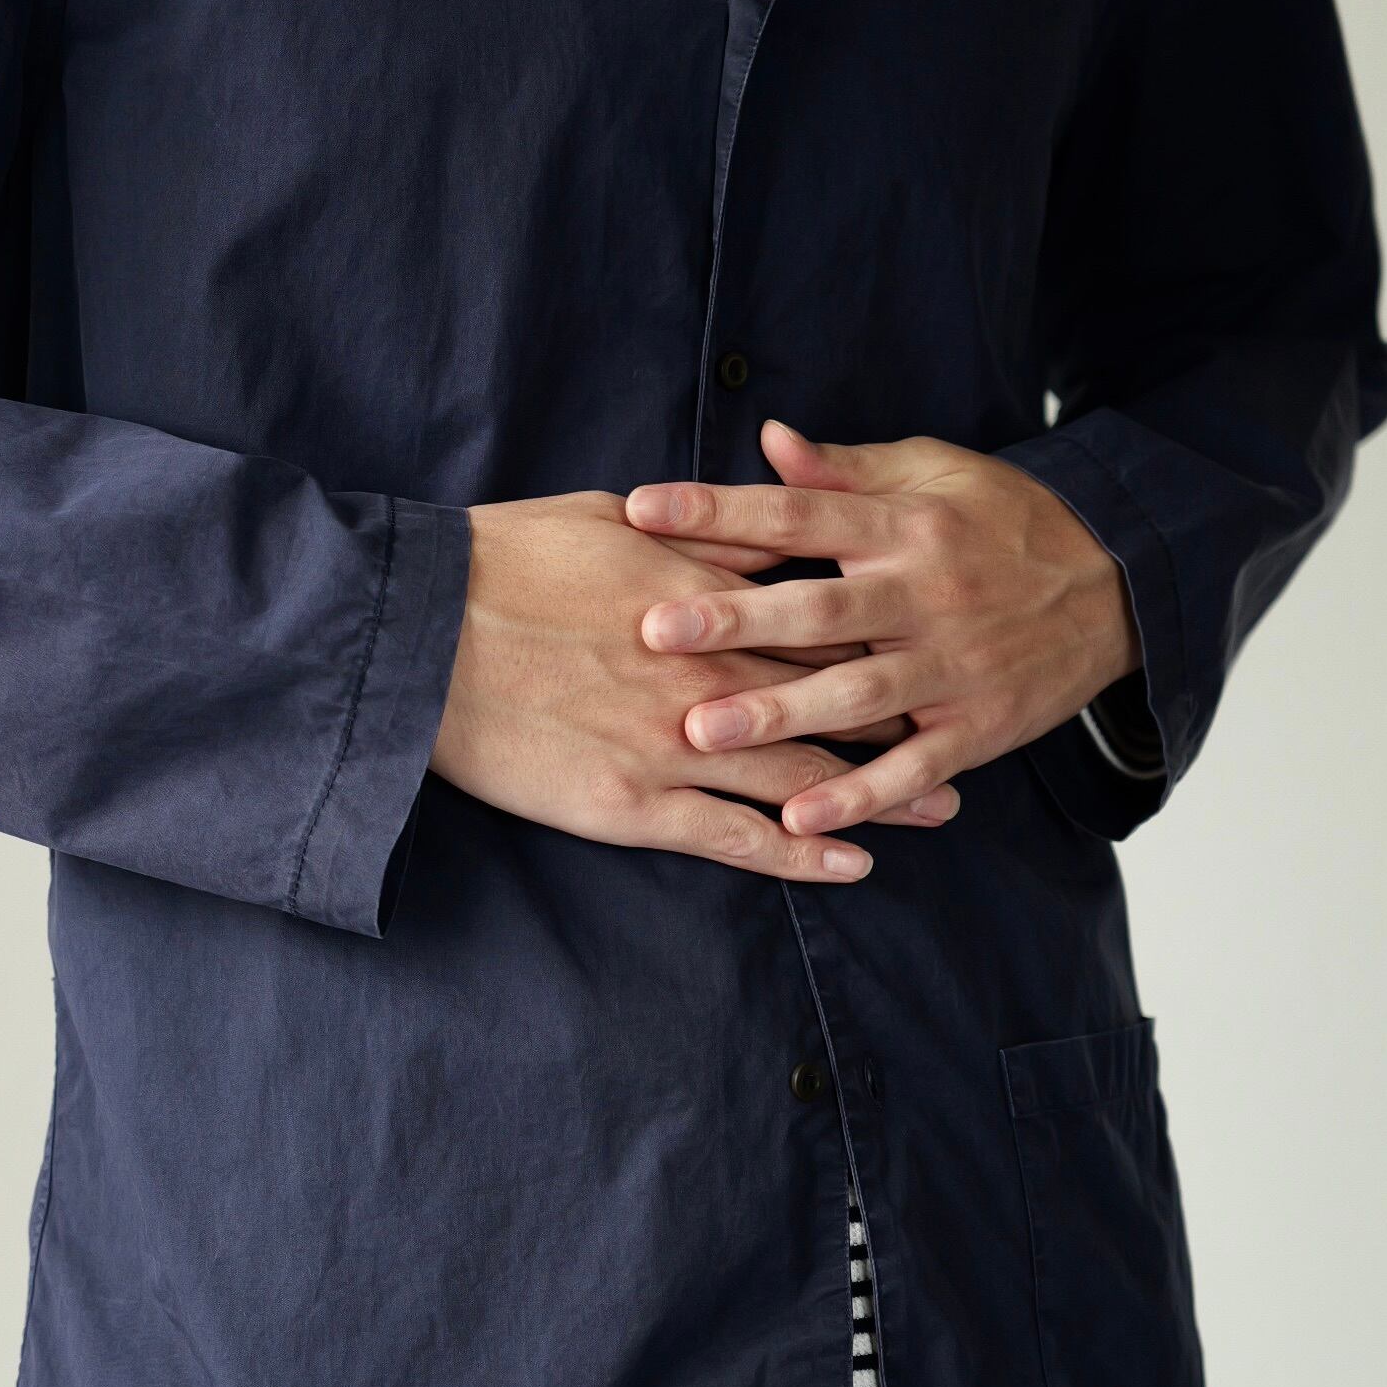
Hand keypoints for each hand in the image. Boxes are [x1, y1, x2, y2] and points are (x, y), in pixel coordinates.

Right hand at [430, 491, 962, 882]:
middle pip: (832, 703)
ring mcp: (675, 746)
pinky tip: (851, 864)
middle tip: (968, 736)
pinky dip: (799, 854)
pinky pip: (736, 840)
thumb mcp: (604, 521)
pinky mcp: (634, 805)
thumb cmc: (497, 563)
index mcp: (699, 601)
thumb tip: (752, 530)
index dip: (876, 643)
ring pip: (802, 777)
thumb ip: (689, 536)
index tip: (926, 649)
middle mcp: (706, 675)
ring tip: (941, 808)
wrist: (419, 632)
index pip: (814, 624)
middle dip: (903, 721)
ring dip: (877, 795)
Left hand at [623, 421, 1140, 838]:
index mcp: (904, 525)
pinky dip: (861, 796)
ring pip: (857, 694)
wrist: (1119, 587)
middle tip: (653, 633)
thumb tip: (769, 439)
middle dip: (735, 620)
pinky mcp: (979, 726)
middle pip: (819, 609)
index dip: (720, 511)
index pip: (798, 513)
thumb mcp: (934, 474)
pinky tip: (800, 816)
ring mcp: (953, 666)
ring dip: (780, 714)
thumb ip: (846, 468)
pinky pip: (914, 768)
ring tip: (702, 732)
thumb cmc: (1004, 523)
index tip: (642, 510)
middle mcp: (925, 595)